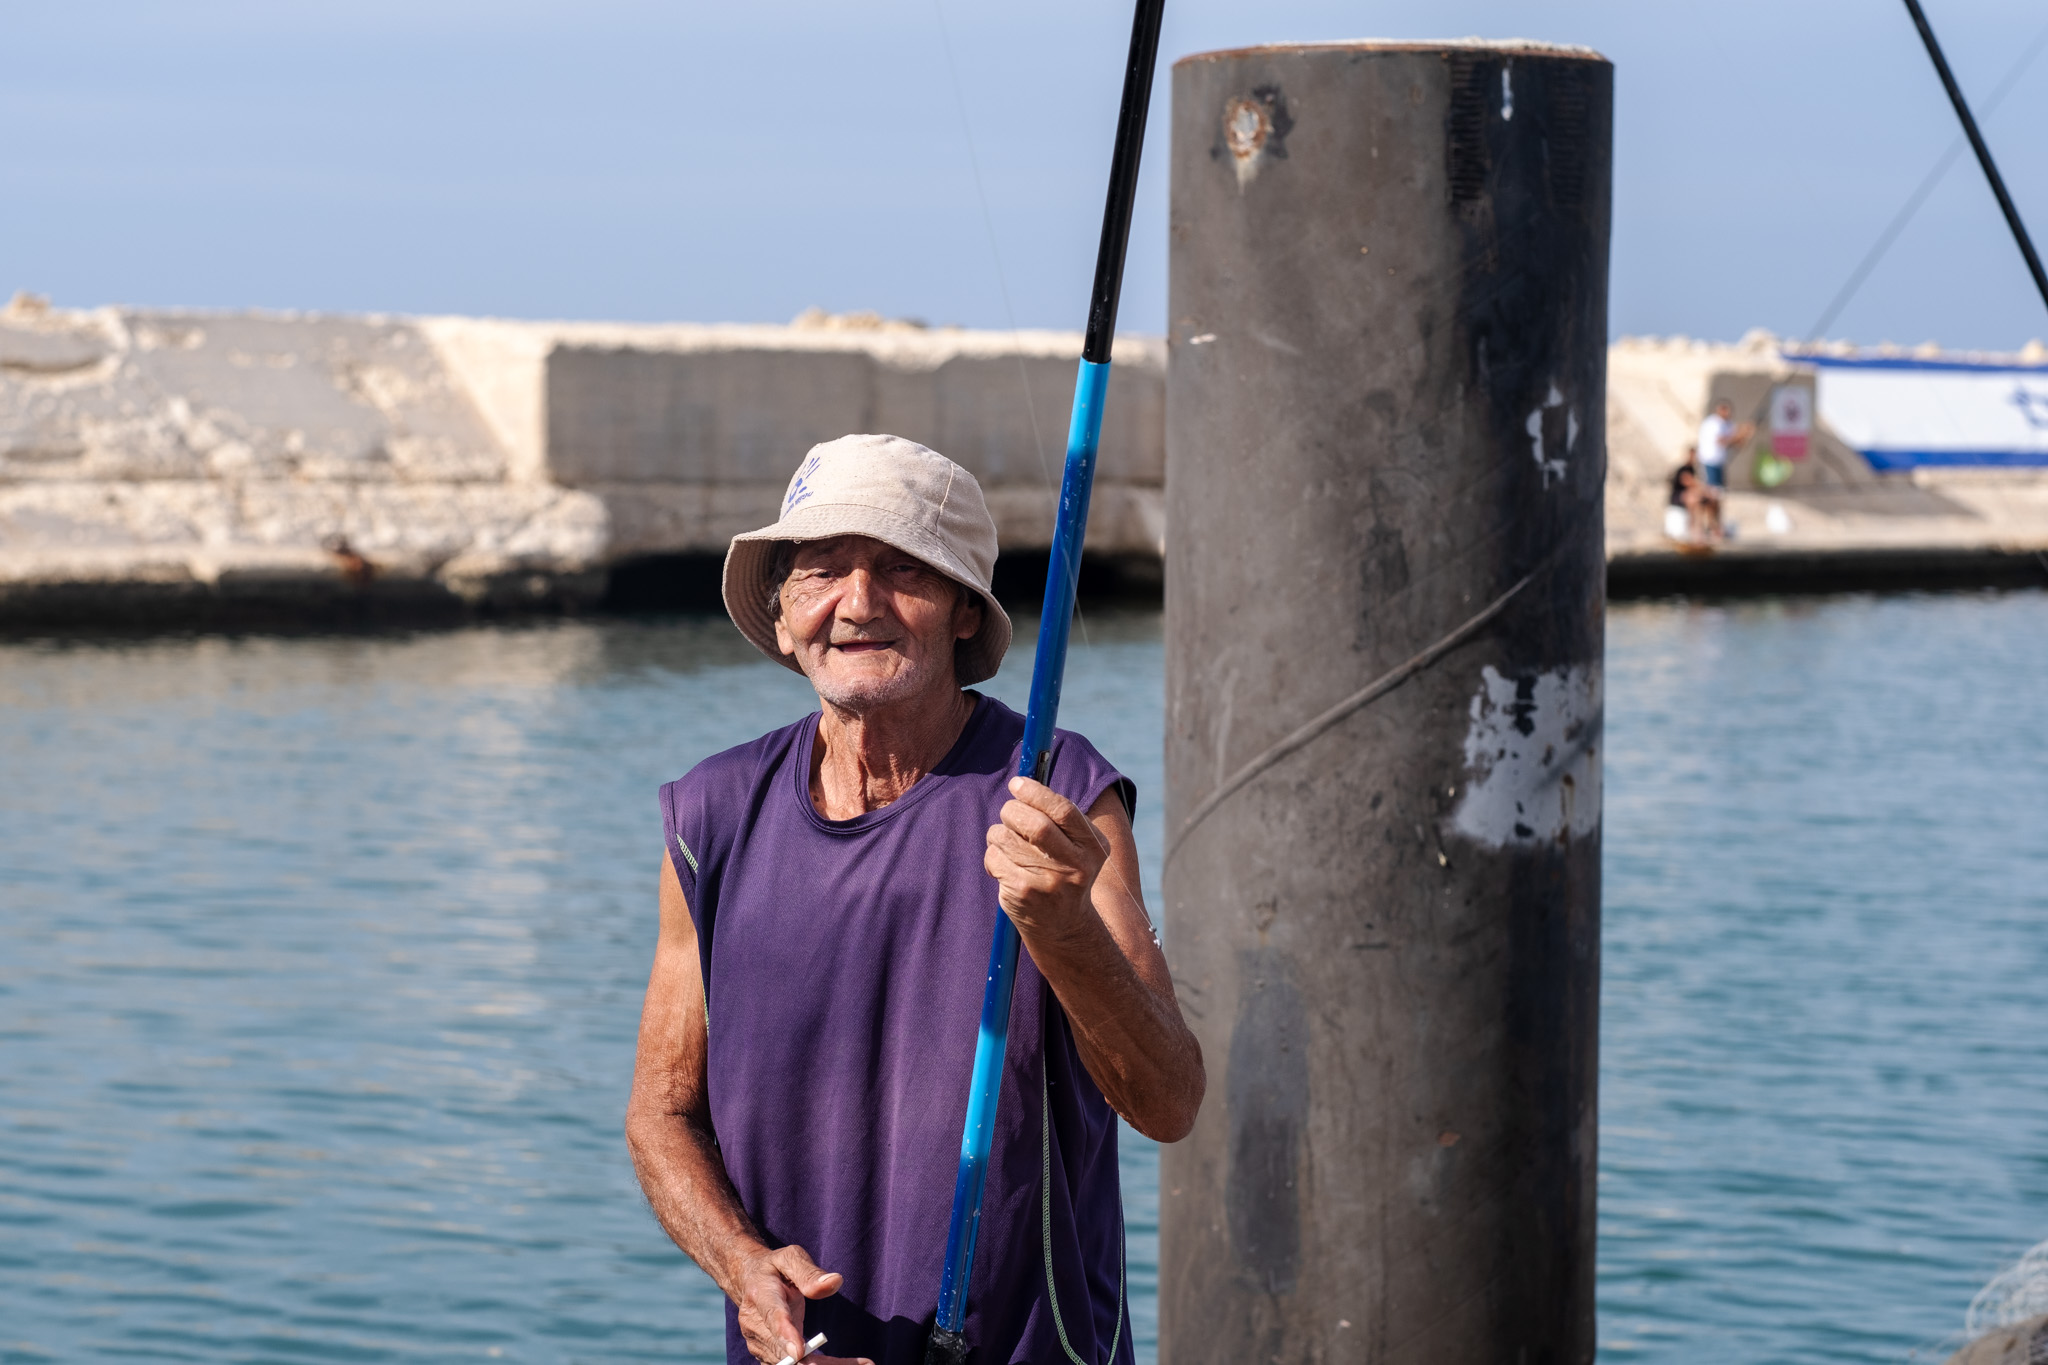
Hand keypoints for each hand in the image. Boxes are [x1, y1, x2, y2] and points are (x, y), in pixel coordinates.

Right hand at [732, 1245, 867, 1364]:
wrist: (748, 1282)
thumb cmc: (775, 1268)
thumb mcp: (790, 1257)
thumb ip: (809, 1272)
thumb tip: (835, 1282)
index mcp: (761, 1294)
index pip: (774, 1317)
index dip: (786, 1335)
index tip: (799, 1352)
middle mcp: (755, 1324)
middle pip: (786, 1351)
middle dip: (820, 1363)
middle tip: (864, 1364)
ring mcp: (758, 1343)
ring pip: (791, 1364)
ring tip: (863, 1364)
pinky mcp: (767, 1355)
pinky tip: (843, 1364)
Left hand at [985, 777, 1108, 940]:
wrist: (1063, 926)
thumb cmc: (1064, 871)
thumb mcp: (1078, 846)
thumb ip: (1059, 815)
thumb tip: (1023, 781)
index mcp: (1093, 847)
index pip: (1063, 810)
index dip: (1035, 792)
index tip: (1017, 784)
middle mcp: (1076, 866)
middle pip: (1034, 823)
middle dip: (1012, 810)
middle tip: (1009, 812)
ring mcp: (1048, 882)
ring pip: (1006, 837)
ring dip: (999, 833)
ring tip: (1008, 844)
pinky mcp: (1023, 893)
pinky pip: (994, 857)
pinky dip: (993, 855)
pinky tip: (1005, 868)